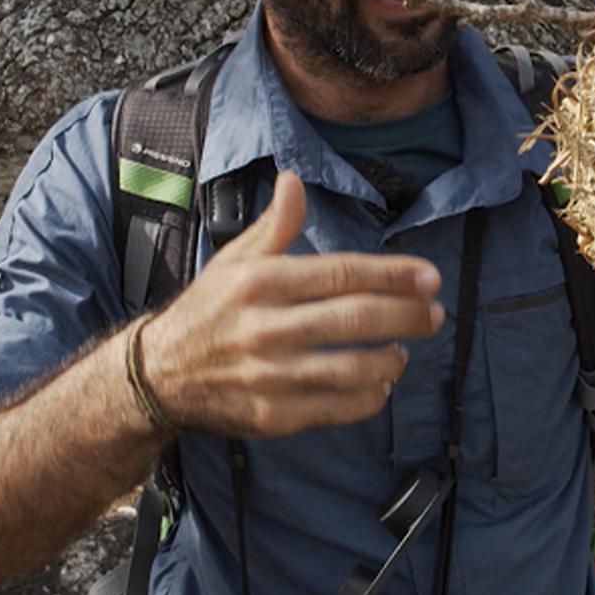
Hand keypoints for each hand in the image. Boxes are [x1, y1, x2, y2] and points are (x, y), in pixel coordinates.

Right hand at [142, 171, 443, 436]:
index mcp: (261, 282)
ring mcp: (271, 375)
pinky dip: (370, 397)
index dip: (393, 275)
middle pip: (356, 318)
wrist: (159, 376)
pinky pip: (337, 408)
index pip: (342, 273)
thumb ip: (275, 225)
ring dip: (392, 358)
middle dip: (407, 314)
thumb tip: (294, 178)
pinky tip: (380, 384)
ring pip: (353, 368)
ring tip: (405, 349)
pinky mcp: (274, 416)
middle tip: (435, 313)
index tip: (430, 277)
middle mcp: (266, 327)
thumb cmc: (208, 310)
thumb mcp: (234, 260)